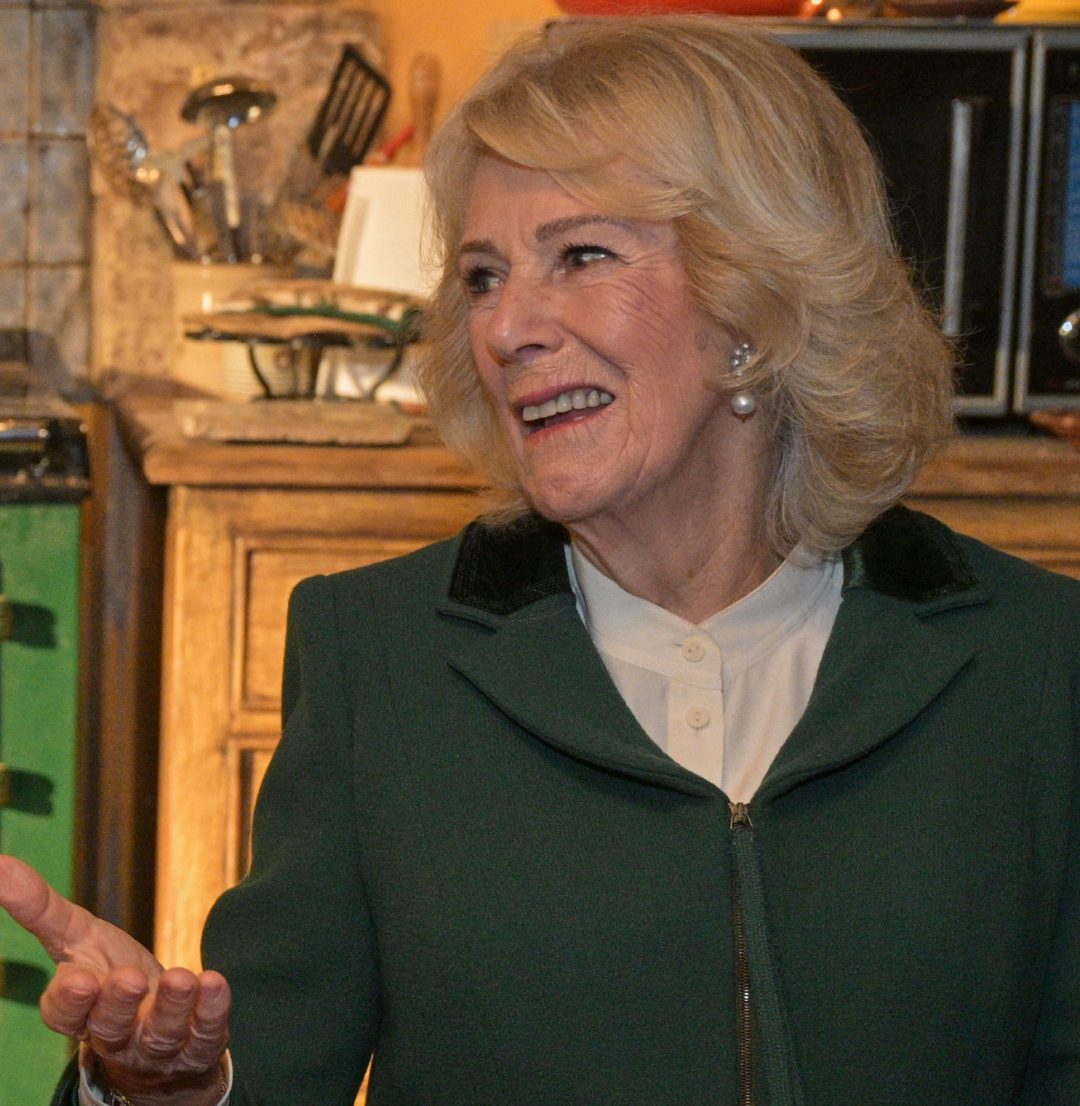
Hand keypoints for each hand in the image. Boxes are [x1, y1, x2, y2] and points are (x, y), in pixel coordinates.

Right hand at [0, 855, 229, 1105]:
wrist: (160, 1023)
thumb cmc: (110, 972)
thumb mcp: (78, 938)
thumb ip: (40, 908)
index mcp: (81, 1011)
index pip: (65, 1015)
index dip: (70, 1001)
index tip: (79, 979)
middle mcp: (116, 1035)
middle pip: (110, 1027)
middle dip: (118, 1003)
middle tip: (129, 978)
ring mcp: (157, 1046)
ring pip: (159, 1034)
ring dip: (171, 1007)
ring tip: (181, 978)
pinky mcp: (198, 1046)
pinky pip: (204, 1036)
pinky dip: (210, 1011)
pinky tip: (214, 983)